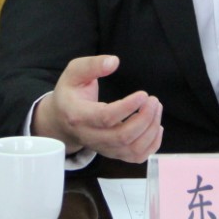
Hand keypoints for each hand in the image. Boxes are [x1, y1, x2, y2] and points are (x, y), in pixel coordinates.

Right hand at [33, 55, 162, 162]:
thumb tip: (114, 61)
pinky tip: (156, 126)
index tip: (143, 94)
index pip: (105, 118)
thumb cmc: (70, 94)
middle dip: (144, 119)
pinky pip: (136, 157)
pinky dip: (152, 144)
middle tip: (153, 100)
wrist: (61, 121)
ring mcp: (103, 148)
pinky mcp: (113, 154)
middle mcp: (90, 137)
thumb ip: (92, 65)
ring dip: (151, 130)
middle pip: (122, 137)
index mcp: (78, 116)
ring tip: (156, 109)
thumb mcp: (73, 73)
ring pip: (132, 149)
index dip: (127, 107)